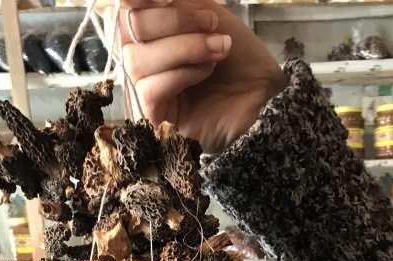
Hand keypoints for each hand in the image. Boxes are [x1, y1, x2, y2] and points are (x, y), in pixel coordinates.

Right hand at [119, 0, 286, 152]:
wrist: (266, 96)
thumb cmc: (240, 58)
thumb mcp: (208, 14)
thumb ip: (178, 1)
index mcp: (151, 28)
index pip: (126, 7)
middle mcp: (142, 56)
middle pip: (129, 29)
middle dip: (175, 21)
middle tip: (212, 22)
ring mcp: (147, 87)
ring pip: (137, 60)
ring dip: (185, 48)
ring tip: (219, 48)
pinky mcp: (157, 116)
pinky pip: (150, 89)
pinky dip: (182, 74)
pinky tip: (207, 72)